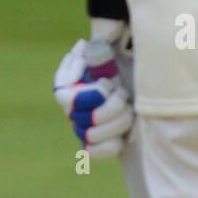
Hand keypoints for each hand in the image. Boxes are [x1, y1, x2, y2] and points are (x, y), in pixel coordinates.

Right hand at [53, 39, 133, 158]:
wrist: (132, 80)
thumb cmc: (117, 62)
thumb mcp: (108, 50)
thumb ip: (95, 45)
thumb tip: (82, 46)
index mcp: (68, 88)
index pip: (66, 98)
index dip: (90, 95)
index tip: (107, 84)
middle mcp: (72, 110)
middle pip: (86, 118)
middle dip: (112, 105)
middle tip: (123, 92)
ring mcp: (83, 128)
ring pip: (94, 134)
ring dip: (118, 120)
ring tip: (129, 108)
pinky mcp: (97, 143)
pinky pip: (96, 151)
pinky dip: (111, 143)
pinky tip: (125, 133)